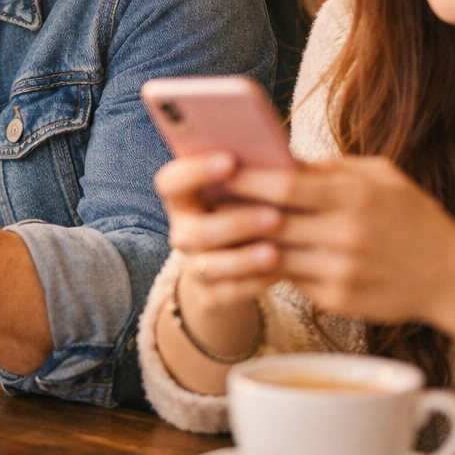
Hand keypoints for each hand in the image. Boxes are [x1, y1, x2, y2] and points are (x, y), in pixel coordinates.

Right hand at [156, 152, 283, 307]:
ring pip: (210, 266)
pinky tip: (279, 273)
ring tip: (275, 252)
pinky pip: (228, 292)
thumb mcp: (242, 191)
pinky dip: (253, 283)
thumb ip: (252, 174)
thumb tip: (284, 159)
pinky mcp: (210, 295)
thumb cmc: (245, 210)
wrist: (234, 265)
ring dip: (243, 259)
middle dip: (234, 224)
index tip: (230, 160)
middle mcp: (182, 232)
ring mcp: (194, 265)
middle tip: (274, 216)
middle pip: (195, 231)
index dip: (194, 171)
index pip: (171, 182)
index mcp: (184, 199)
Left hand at [224, 157, 454, 326]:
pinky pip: (290, 279)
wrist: (453, 278)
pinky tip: (251, 254)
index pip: (283, 186)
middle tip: (204, 199)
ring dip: (243, 242)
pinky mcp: (337, 298)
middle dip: (233, 210)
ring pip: (273, 254)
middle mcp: (346, 235)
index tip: (216, 169)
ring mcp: (340, 270)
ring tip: (219, 227)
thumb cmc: (414, 217)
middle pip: (270, 222)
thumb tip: (279, 159)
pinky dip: (268, 265)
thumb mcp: (381, 177)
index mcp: (354, 197)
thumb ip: (331, 169)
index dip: (244, 178)